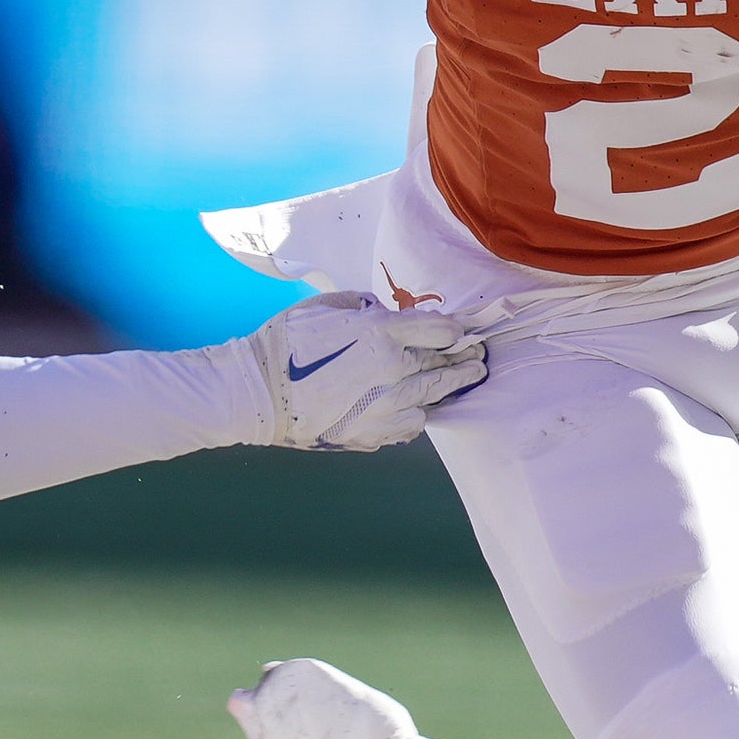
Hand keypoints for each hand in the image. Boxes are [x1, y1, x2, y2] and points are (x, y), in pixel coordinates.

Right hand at [240, 291, 485, 450]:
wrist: (259, 394)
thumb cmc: (287, 343)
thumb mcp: (326, 306)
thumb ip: (365, 306)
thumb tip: (384, 312)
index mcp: (382, 333)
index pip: (442, 329)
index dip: (457, 328)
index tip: (464, 330)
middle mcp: (393, 370)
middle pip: (445, 363)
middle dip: (465, 357)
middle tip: (480, 355)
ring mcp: (388, 406)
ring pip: (434, 395)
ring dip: (451, 385)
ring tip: (466, 378)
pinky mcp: (376, 433)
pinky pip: (413, 424)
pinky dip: (417, 414)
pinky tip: (415, 407)